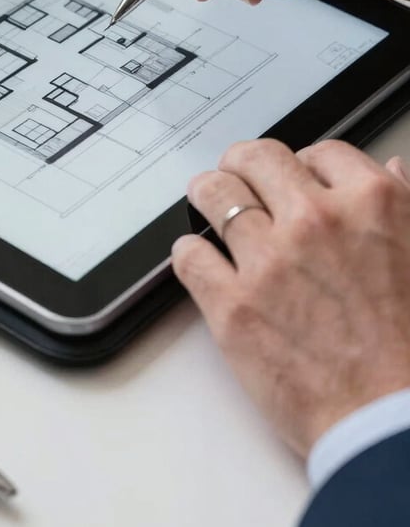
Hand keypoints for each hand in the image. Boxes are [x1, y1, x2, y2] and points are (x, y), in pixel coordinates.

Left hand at [172, 139, 409, 456]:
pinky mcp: (232, 305)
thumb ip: (405, 205)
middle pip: (254, 159)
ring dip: (207, 195)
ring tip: (206, 203)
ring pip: (212, 194)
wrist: (395, 425)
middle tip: (237, 176)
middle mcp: (315, 221)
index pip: (319, 151)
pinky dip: (189, 253)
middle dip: (242, 164)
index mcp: (371, 203)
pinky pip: (188, 255)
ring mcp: (269, 261)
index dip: (303, 164)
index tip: (294, 178)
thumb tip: (390, 168)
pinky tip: (200, 260)